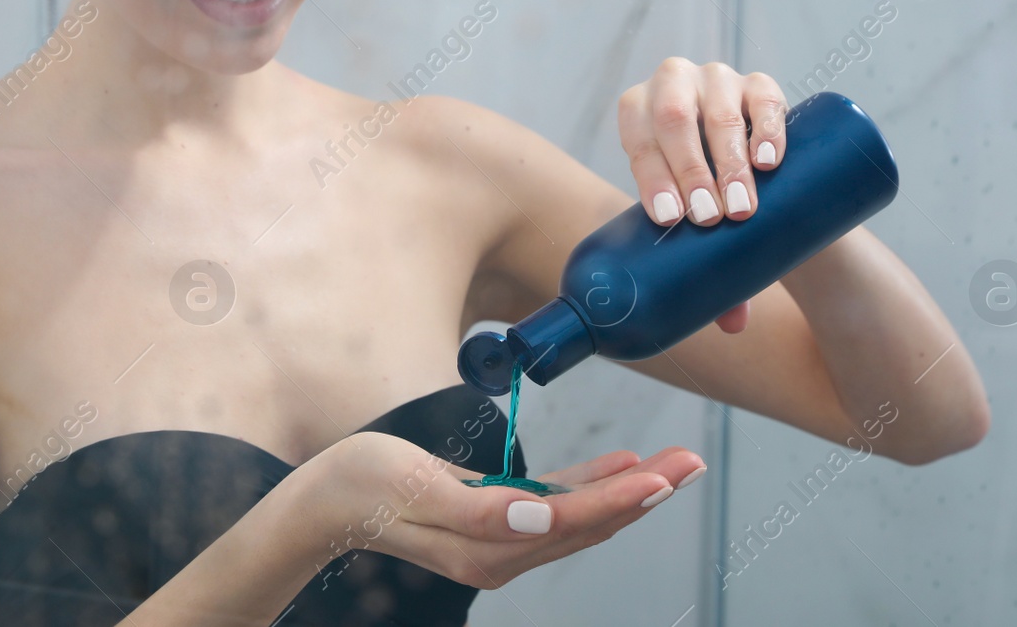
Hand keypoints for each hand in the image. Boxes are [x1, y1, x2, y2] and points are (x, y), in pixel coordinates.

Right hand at [304, 430, 706, 590]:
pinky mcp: (493, 520)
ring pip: (581, 515)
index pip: (570, 522)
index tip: (662, 477)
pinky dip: (591, 485)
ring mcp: (499, 540)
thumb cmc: (363, 485)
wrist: (324, 501)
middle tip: (692, 464)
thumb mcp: (415, 487)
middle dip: (645, 493)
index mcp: (486, 547)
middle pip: (589, 522)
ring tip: (673, 464)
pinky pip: (555, 505)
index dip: (620, 498)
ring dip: (629, 488)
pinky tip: (620, 467)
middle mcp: (501, 552)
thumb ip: (479, 507)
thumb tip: (538, 516)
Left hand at [616, 59, 788, 332]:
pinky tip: (769, 160)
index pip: (636, 137)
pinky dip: (766, 127)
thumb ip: (704, 267)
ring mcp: (717, 79)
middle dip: (691, 171)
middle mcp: (671, 85)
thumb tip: (729, 327)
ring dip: (729, 160)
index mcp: (637, 111)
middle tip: (710, 218)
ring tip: (742, 206)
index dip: (650, 175)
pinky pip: (763, 96)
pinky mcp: (760, 84)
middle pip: (673, 120)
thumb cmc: (707, 199)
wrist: (753, 165)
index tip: (670, 218)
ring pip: (718, 110)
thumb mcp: (693, 221)